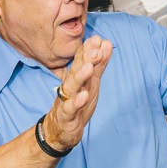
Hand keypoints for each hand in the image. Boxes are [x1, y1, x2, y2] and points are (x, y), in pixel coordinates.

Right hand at [45, 35, 112, 151]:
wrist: (60, 129)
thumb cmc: (77, 103)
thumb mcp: (91, 83)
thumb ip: (98, 65)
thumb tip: (106, 43)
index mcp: (76, 78)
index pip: (81, 61)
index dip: (88, 50)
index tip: (96, 39)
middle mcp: (70, 86)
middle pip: (76, 70)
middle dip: (85, 58)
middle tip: (95, 47)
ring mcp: (67, 101)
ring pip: (72, 87)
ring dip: (80, 76)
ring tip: (88, 67)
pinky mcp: (66, 116)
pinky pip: (70, 108)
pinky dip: (76, 102)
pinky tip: (83, 96)